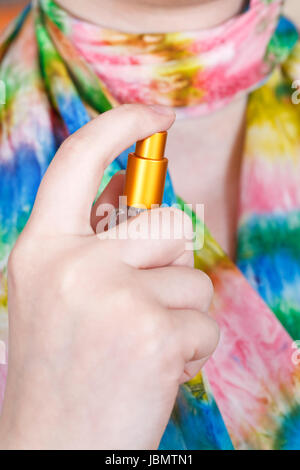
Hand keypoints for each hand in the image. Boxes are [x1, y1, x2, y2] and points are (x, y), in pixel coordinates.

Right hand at [0, 104, 218, 449]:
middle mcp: (73, 264)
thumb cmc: (64, 368)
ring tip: (143, 345)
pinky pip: (206, 320)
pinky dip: (192, 346)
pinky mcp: (155, 334)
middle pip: (169, 222)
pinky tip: (155, 370)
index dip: (120, 126)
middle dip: (173, 260)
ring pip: (194, 275)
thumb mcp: (61, 291)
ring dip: (181, 310)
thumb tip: (140, 201)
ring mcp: (114, 297)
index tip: (155, 116)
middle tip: (143, 301)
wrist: (54, 447)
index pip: (79, 159)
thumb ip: (100, 241)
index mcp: (43, 248)